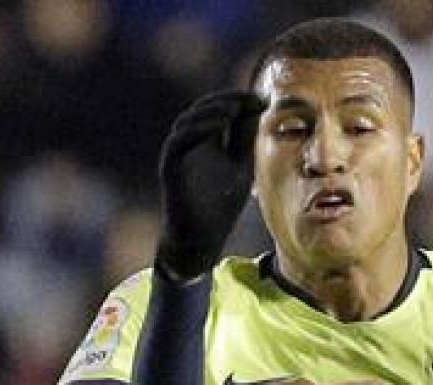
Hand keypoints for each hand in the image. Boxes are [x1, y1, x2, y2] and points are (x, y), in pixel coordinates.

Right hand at [156, 90, 264, 282]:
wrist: (203, 237)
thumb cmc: (221, 205)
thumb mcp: (241, 166)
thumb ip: (246, 139)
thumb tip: (259, 108)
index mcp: (208, 141)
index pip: (221, 110)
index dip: (239, 101)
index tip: (262, 99)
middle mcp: (190, 142)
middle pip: (203, 109)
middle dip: (227, 100)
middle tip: (250, 98)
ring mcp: (178, 153)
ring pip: (188, 120)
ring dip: (211, 110)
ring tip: (235, 108)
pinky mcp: (169, 166)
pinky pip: (178, 140)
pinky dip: (197, 129)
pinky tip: (220, 124)